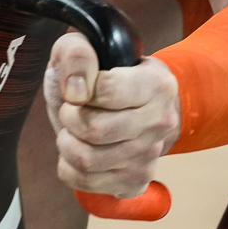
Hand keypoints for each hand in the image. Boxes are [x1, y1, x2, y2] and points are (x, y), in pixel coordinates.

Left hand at [42, 32, 180, 198]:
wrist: (129, 103)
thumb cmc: (105, 72)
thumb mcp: (87, 45)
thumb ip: (77, 54)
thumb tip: (76, 91)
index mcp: (157, 84)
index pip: (105, 91)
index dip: (80, 89)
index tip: (82, 88)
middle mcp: (160, 122)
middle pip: (95, 130)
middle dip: (69, 117)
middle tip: (73, 109)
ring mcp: (149, 156)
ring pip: (88, 160)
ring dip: (67, 143)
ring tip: (73, 130)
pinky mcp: (135, 181)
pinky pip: (86, 183)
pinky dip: (69, 167)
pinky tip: (79, 149)